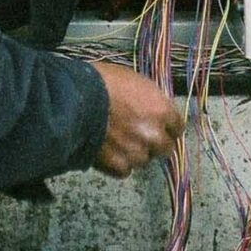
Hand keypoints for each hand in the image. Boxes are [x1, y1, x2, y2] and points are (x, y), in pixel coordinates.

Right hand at [87, 59, 185, 177]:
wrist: (74, 100)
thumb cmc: (100, 82)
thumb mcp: (132, 80)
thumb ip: (148, 100)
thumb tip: (151, 108)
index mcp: (161, 110)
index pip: (177, 127)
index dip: (166, 126)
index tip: (158, 125)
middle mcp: (154, 135)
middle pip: (165, 148)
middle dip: (153, 142)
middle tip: (136, 134)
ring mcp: (137, 153)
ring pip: (144, 160)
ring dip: (134, 152)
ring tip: (115, 140)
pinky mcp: (119, 166)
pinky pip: (125, 170)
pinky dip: (117, 163)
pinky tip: (106, 149)